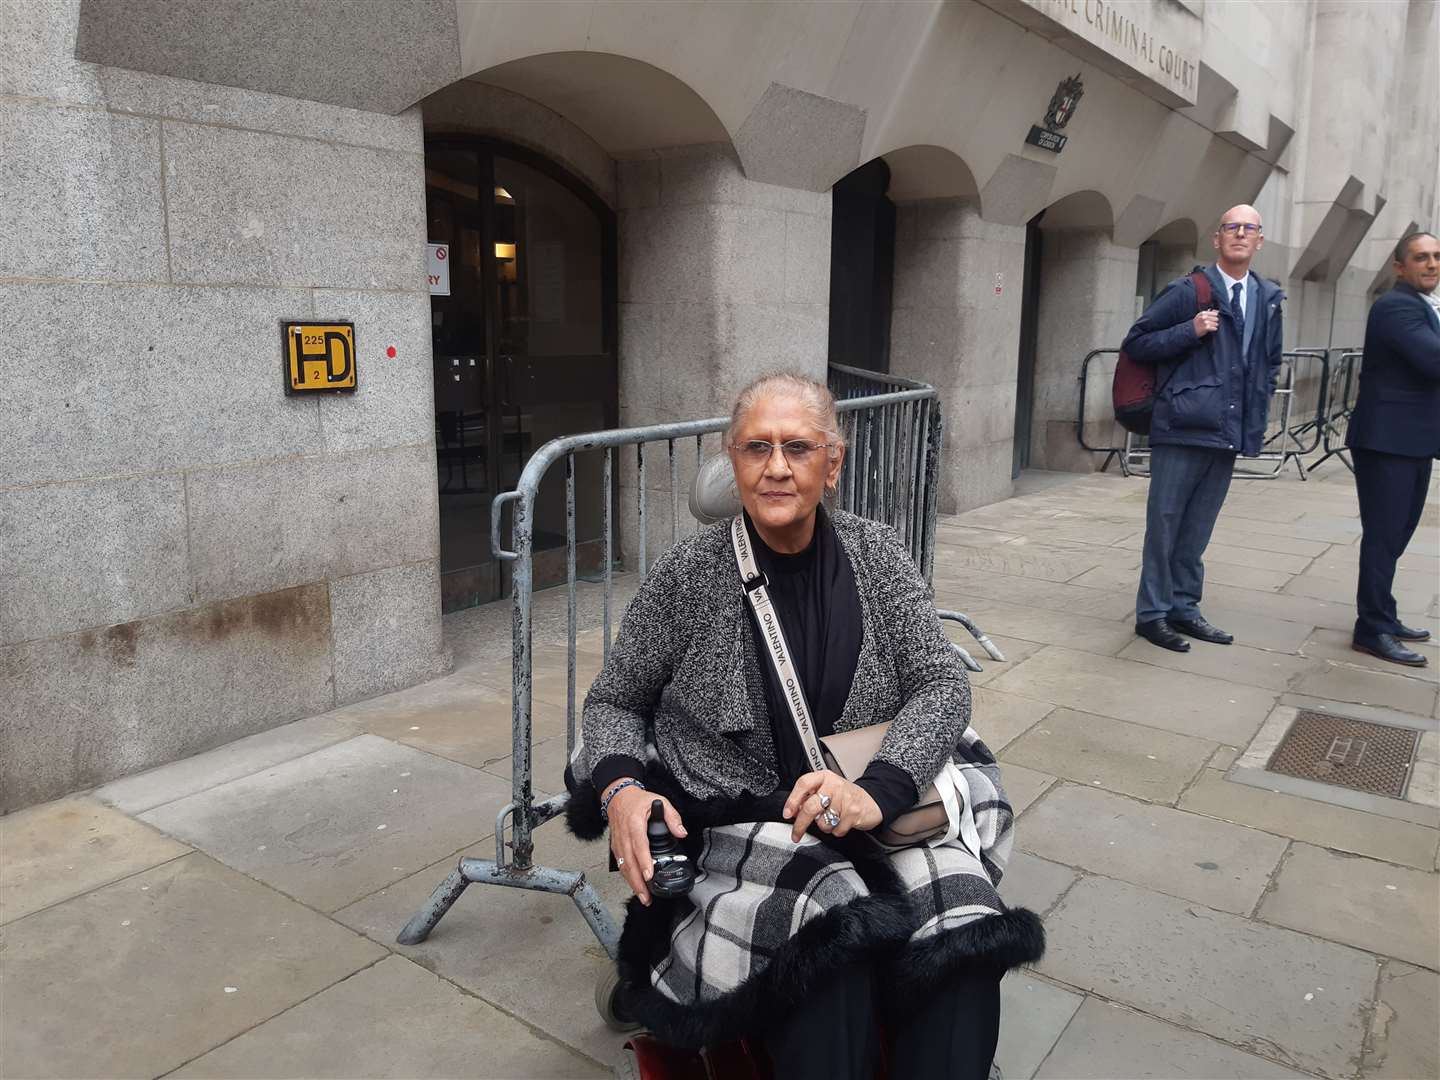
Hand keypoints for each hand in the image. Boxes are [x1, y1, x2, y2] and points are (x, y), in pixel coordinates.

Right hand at [604, 783, 685, 905]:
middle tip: (647, 896)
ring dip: (632, 883)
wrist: (618, 796)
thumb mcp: (659, 801)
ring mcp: (618, 842)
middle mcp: (624, 835)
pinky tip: (634, 885)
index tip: (649, 875)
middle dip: (637, 881)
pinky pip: (620, 864)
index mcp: (635, 823)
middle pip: (629, 862)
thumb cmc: (638, 800)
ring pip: (623, 866)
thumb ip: (672, 817)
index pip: (638, 845)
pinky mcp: (615, 847)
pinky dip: (627, 877)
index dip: (644, 861)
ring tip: (643, 896)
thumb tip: (681, 832)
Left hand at [782, 770, 881, 841]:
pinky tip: (842, 822)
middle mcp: (834, 785)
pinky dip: (837, 831)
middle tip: (796, 834)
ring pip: (823, 822)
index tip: (787, 813)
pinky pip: (836, 830)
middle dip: (800, 824)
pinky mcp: (854, 812)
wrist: (871, 801)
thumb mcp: (827, 790)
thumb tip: (793, 811)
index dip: (792, 800)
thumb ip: (809, 797)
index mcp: (824, 777)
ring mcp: (845, 798)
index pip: (803, 784)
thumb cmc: (845, 796)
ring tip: (832, 819)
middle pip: (810, 807)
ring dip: (824, 826)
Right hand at [1192, 309, 1218, 336]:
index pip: (1214, 313)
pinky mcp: (1205, 328)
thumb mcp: (1201, 315)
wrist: (1191, 329)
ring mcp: (1204, 323)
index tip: (1215, 317)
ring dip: (1215, 325)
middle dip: (1216, 321)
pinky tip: (1214, 328)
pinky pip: (1213, 328)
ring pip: (1215, 323)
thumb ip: (1209, 312)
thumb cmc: (1198, 322)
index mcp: (1203, 313)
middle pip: (1215, 318)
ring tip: (1214, 325)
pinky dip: (1214, 328)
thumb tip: (1217, 311)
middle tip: (1214, 322)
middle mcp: (1204, 317)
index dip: (1215, 315)